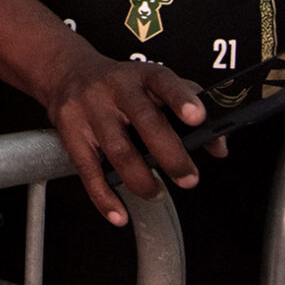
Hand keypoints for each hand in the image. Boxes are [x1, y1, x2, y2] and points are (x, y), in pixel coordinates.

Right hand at [39, 41, 213, 224]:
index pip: (164, 81)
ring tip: (156, 193)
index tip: (198, 118)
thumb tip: (218, 146)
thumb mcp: (154, 84)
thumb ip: (191, 108)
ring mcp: (90, 109)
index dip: (182, 99)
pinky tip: (120, 213)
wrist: (66, 72)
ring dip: (141, 180)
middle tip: (188, 179)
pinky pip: (88, 169)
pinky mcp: (71, 131)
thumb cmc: (121, 85)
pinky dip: (104, 197)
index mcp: (142, 75)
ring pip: (118, 150)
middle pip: (144, 120)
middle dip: (170, 155)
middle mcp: (116, 88)